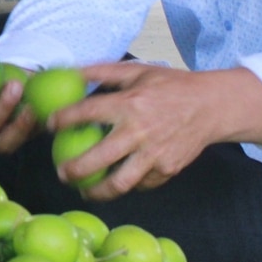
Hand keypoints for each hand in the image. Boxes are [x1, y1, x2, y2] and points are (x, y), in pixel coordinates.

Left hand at [50, 62, 261, 200]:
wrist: (212, 106)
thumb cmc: (172, 86)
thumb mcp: (138, 70)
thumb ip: (103, 72)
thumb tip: (70, 70)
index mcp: (130, 103)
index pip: (86, 113)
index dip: (62, 120)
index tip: (48, 125)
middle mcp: (140, 131)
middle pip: (97, 159)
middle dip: (73, 170)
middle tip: (61, 173)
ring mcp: (154, 154)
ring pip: (119, 183)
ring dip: (96, 192)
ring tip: (84, 191)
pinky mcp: (167, 169)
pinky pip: (140, 184)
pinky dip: (126, 186)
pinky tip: (115, 183)